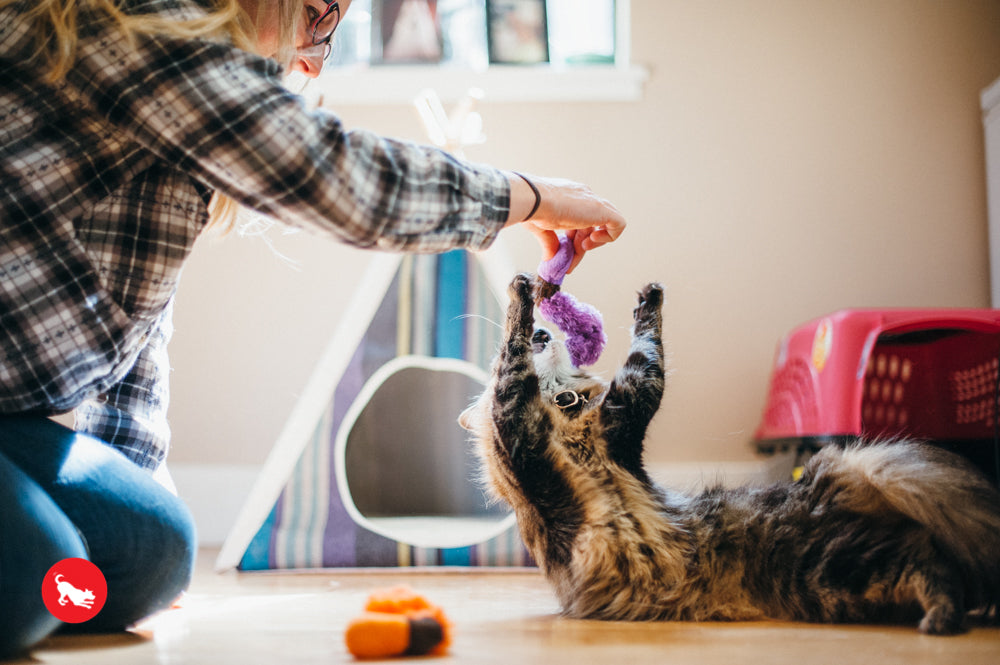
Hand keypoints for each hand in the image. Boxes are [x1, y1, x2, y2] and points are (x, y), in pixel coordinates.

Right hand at [506, 173, 625, 272]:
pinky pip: (618, 224)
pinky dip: (608, 237)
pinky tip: (590, 243)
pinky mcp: (603, 210)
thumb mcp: (541, 228)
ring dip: (594, 243)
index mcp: (569, 197)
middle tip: (569, 260)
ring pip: (604, 225)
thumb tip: (550, 258)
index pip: (579, 220)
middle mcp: (583, 197)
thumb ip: (550, 242)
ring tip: (581, 250)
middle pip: (590, 225)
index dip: (573, 239)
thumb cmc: (531, 208)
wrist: (533, 199)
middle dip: (580, 245)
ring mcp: (594, 202)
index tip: (563, 253)